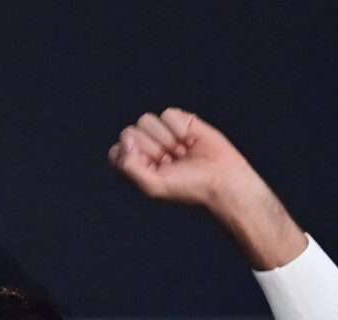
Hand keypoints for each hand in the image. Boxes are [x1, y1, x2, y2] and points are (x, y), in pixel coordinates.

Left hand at [108, 108, 256, 210]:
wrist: (220, 179)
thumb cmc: (187, 188)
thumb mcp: (153, 185)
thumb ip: (128, 166)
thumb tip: (126, 139)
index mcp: (135, 166)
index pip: (117, 151)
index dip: (133, 158)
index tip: (153, 170)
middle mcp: (146, 147)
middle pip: (130, 132)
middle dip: (153, 149)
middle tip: (171, 163)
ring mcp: (162, 133)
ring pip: (145, 119)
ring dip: (166, 139)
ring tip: (181, 153)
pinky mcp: (180, 121)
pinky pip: (167, 114)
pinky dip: (179, 128)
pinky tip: (191, 141)